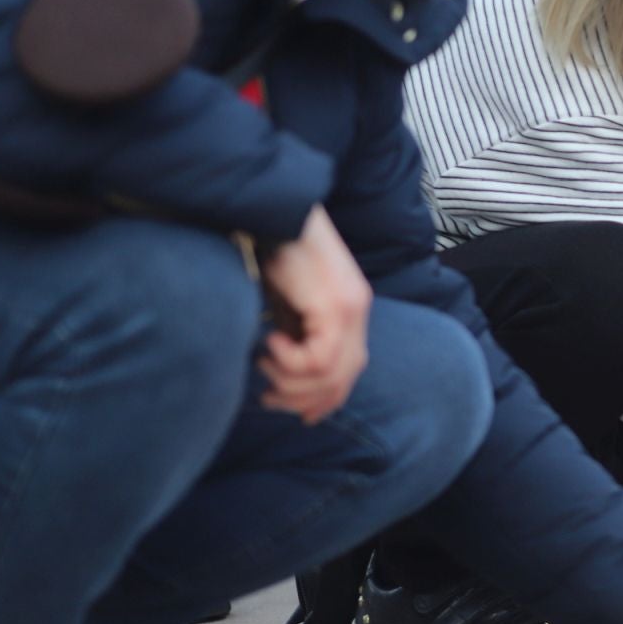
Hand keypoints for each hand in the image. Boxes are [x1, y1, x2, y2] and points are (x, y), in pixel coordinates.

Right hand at [257, 206, 371, 424]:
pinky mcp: (337, 306)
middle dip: (304, 399)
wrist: (278, 213)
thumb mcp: (287, 304)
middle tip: (270, 395)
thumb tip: (284, 375)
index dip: (323, 401)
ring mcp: (351, 310)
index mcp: (351, 313)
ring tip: (265, 361)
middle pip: (344, 380)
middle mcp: (358, 313)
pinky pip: (321, 358)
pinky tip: (271, 343)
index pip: (349, 373)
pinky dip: (292, 361)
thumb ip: (295, 336)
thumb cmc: (276, 252)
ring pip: (332, 374)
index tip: (290, 410)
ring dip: (292, 381)